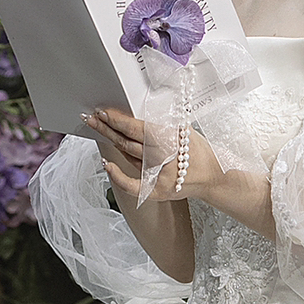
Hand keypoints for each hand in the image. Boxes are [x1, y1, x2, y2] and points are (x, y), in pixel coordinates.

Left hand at [84, 105, 227, 204]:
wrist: (213, 177)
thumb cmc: (198, 152)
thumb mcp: (183, 131)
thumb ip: (160, 127)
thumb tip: (131, 120)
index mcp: (171, 139)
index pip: (137, 128)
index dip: (117, 120)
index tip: (103, 112)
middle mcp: (163, 157)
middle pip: (127, 141)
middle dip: (106, 127)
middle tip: (90, 117)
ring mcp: (159, 176)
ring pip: (128, 155)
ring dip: (110, 140)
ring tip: (97, 128)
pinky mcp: (157, 191)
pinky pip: (132, 185)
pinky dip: (117, 175)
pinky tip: (106, 165)